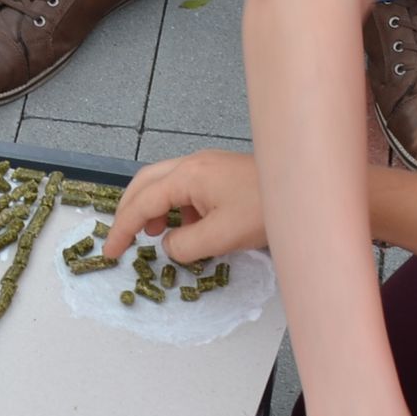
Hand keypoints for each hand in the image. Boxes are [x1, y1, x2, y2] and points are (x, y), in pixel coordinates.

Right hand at [108, 149, 268, 262]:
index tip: (110, 252)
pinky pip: (184, 187)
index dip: (122, 228)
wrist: (306, 192)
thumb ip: (184, 245)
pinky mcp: (219, 172)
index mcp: (189, 175)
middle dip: (127, 210)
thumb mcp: (221, 237)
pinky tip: (186, 227)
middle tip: (120, 239)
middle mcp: (193, 163)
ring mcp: (207, 165)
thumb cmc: (266, 211)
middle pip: (144, 182)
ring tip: (152, 234)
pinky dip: (173, 206)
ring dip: (150, 207)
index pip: (142, 202)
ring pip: (163, 182)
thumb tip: (168, 245)